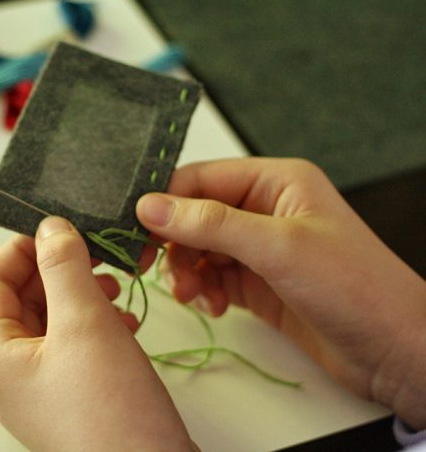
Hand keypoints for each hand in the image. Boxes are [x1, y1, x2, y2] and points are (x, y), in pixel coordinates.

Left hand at [0, 217, 191, 450]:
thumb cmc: (110, 406)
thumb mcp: (84, 322)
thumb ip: (63, 267)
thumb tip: (50, 227)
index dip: (21, 249)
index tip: (58, 231)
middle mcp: (9, 371)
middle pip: (21, 299)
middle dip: (58, 271)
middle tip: (94, 252)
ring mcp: (40, 385)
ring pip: (51, 319)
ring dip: (80, 294)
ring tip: (113, 286)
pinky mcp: (70, 393)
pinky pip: (72, 342)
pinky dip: (95, 322)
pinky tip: (125, 320)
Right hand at [136, 157, 425, 429]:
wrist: (394, 350)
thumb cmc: (352, 287)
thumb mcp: (277, 247)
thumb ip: (210, 224)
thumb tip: (148, 206)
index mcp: (274, 181)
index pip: (200, 180)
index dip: (165, 203)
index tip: (135, 232)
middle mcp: (264, 208)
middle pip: (195, 215)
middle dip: (175, 244)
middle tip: (153, 270)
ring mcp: (260, 246)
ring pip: (200, 248)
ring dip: (187, 271)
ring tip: (192, 296)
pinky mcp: (258, 281)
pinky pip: (213, 276)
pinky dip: (203, 289)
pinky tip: (212, 307)